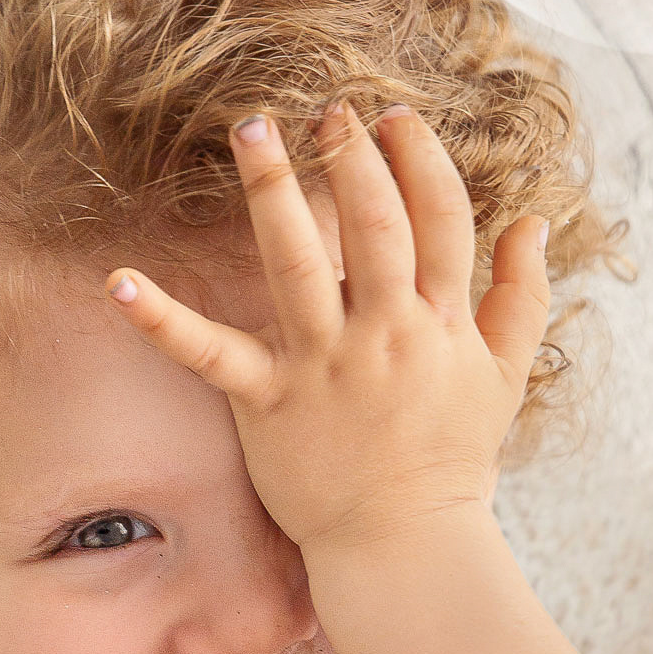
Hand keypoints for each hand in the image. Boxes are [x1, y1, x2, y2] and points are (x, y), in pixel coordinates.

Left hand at [101, 100, 553, 556]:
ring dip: (275, 191)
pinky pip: (210, 353)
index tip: (394, 118)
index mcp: (441, 322)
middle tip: (327, 110)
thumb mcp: (505, 376)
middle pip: (374, 225)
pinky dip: (162, 320)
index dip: (420, 160)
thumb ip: (522, 295)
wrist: (406, 543)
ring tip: (253, 130)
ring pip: (300, 263)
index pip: (440, 219)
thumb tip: (533, 220)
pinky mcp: (268, 401)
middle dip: (351, 157)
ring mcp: (325, 365)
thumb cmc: (452, 458)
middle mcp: (386, 333)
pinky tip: (119, 281)